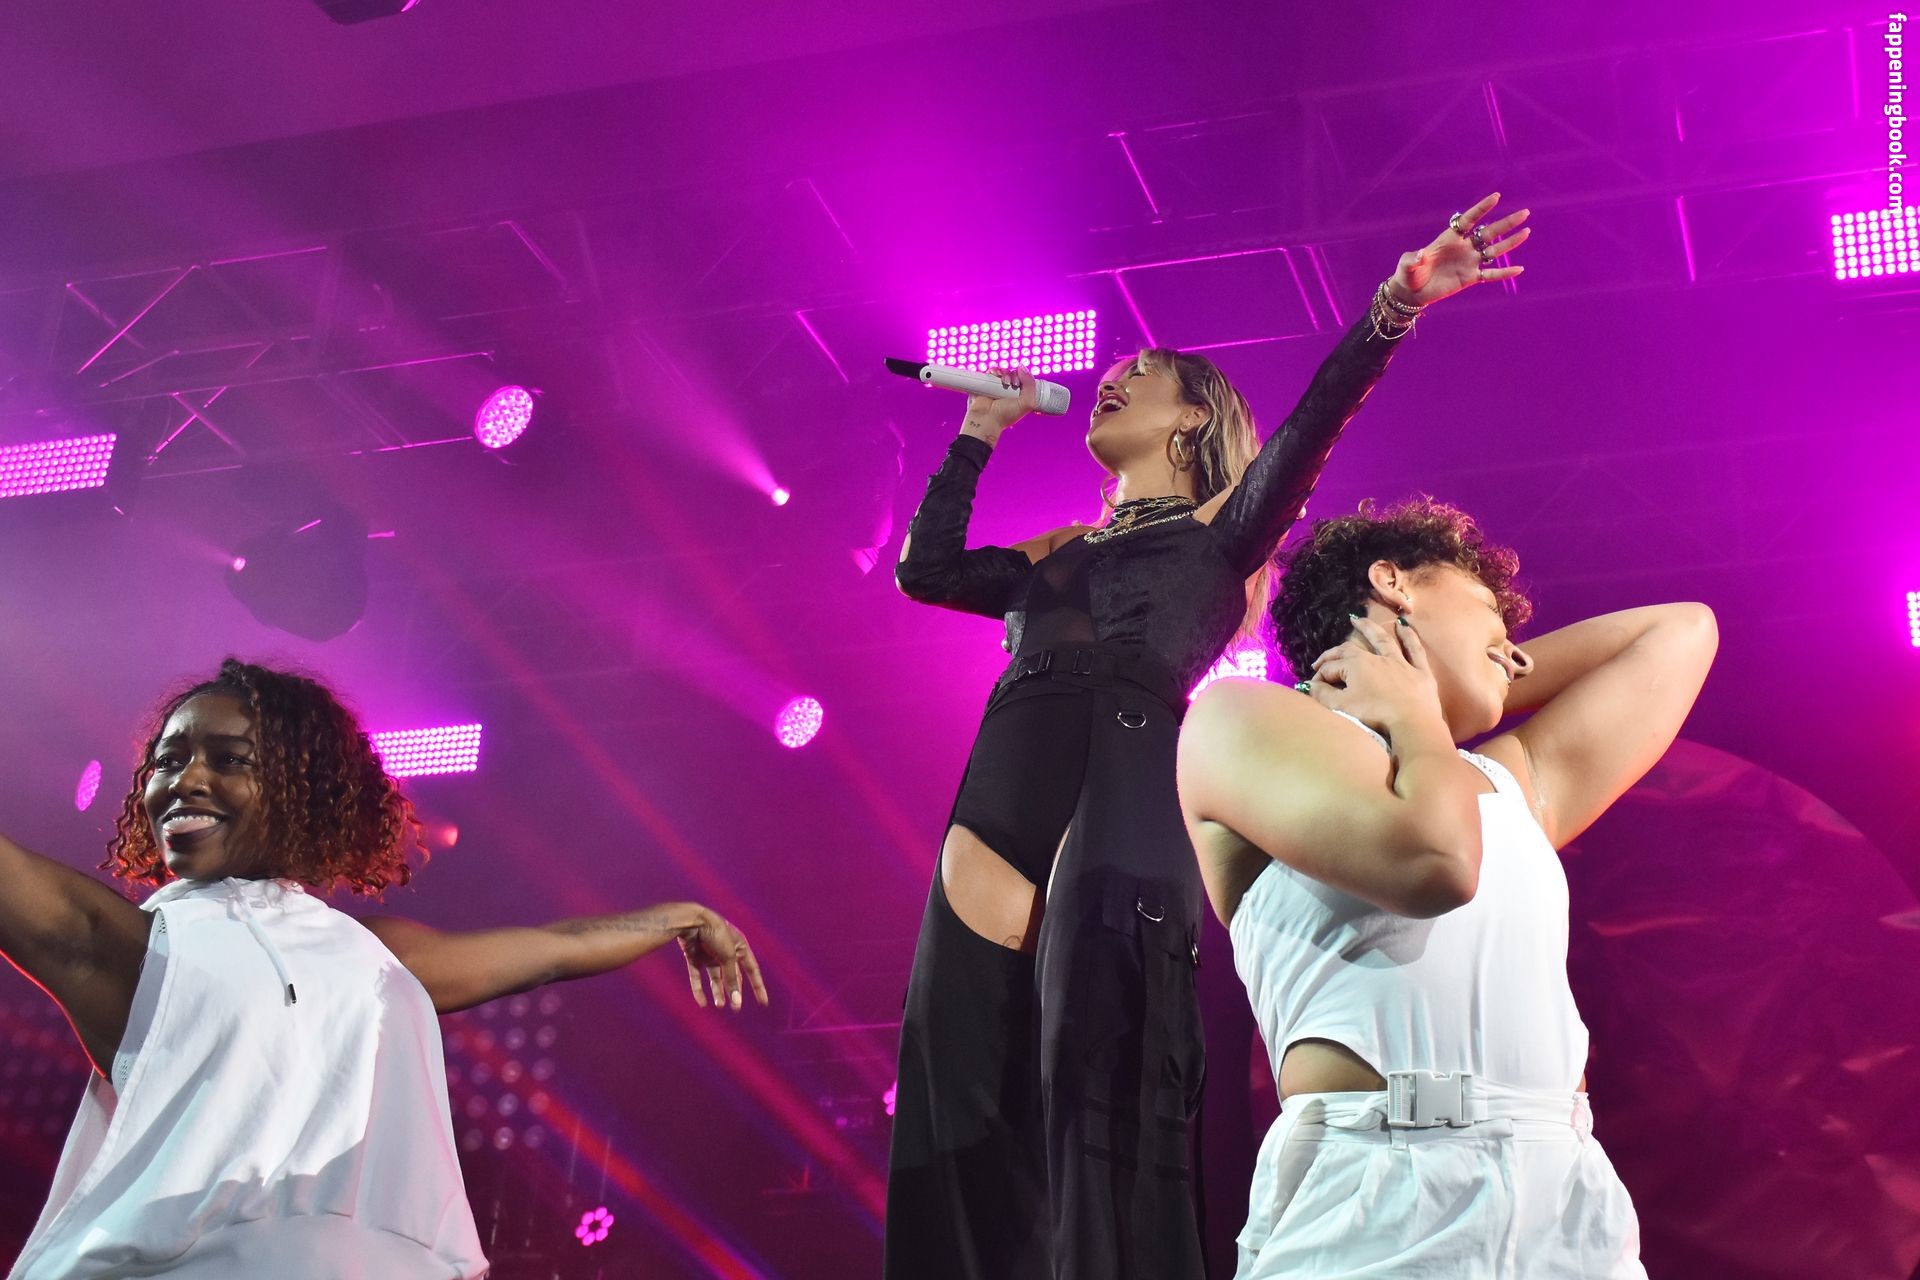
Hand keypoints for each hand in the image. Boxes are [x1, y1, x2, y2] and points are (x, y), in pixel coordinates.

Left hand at [677, 907, 768, 1011]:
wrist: (691, 921)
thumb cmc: (715, 933)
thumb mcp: (727, 957)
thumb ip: (731, 979)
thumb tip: (736, 1000)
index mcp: (740, 947)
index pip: (752, 970)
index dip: (758, 986)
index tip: (763, 1002)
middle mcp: (726, 951)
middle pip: (733, 976)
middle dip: (734, 991)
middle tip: (736, 1008)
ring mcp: (710, 954)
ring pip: (715, 977)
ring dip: (718, 991)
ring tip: (720, 1005)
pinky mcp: (695, 956)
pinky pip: (698, 976)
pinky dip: (699, 989)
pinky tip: (702, 1002)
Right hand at [960, 366, 1040, 444]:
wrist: (987, 419)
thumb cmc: (1006, 415)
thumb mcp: (1027, 402)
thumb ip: (1030, 385)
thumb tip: (1022, 366)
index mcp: (1019, 395)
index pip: (1024, 379)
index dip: (1023, 377)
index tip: (1019, 384)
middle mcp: (1009, 390)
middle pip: (1013, 373)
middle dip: (1013, 375)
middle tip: (1012, 384)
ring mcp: (997, 386)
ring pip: (1003, 371)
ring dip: (1004, 372)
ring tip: (1003, 382)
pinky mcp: (986, 383)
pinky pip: (991, 371)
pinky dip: (994, 370)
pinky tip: (995, 375)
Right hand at [1306, 614, 1445, 738]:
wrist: (1413, 724)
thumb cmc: (1375, 715)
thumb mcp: (1341, 707)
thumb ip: (1322, 694)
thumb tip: (1308, 685)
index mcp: (1356, 665)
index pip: (1331, 667)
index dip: (1319, 677)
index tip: (1313, 688)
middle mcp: (1376, 658)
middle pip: (1350, 650)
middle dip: (1334, 653)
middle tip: (1323, 660)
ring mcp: (1400, 663)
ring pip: (1383, 640)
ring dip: (1369, 629)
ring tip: (1358, 620)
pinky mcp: (1420, 672)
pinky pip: (1414, 650)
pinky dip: (1409, 637)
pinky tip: (1403, 626)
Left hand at [1388, 192, 1529, 308]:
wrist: (1412, 292)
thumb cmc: (1409, 273)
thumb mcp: (1406, 265)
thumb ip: (1413, 259)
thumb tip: (1420, 256)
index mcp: (1450, 238)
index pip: (1469, 219)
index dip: (1482, 208)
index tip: (1496, 197)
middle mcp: (1463, 247)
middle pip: (1489, 232)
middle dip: (1506, 223)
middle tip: (1525, 213)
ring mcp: (1469, 262)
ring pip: (1494, 250)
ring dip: (1510, 242)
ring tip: (1526, 231)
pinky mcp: (1470, 278)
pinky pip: (1491, 274)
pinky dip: (1504, 272)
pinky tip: (1519, 269)